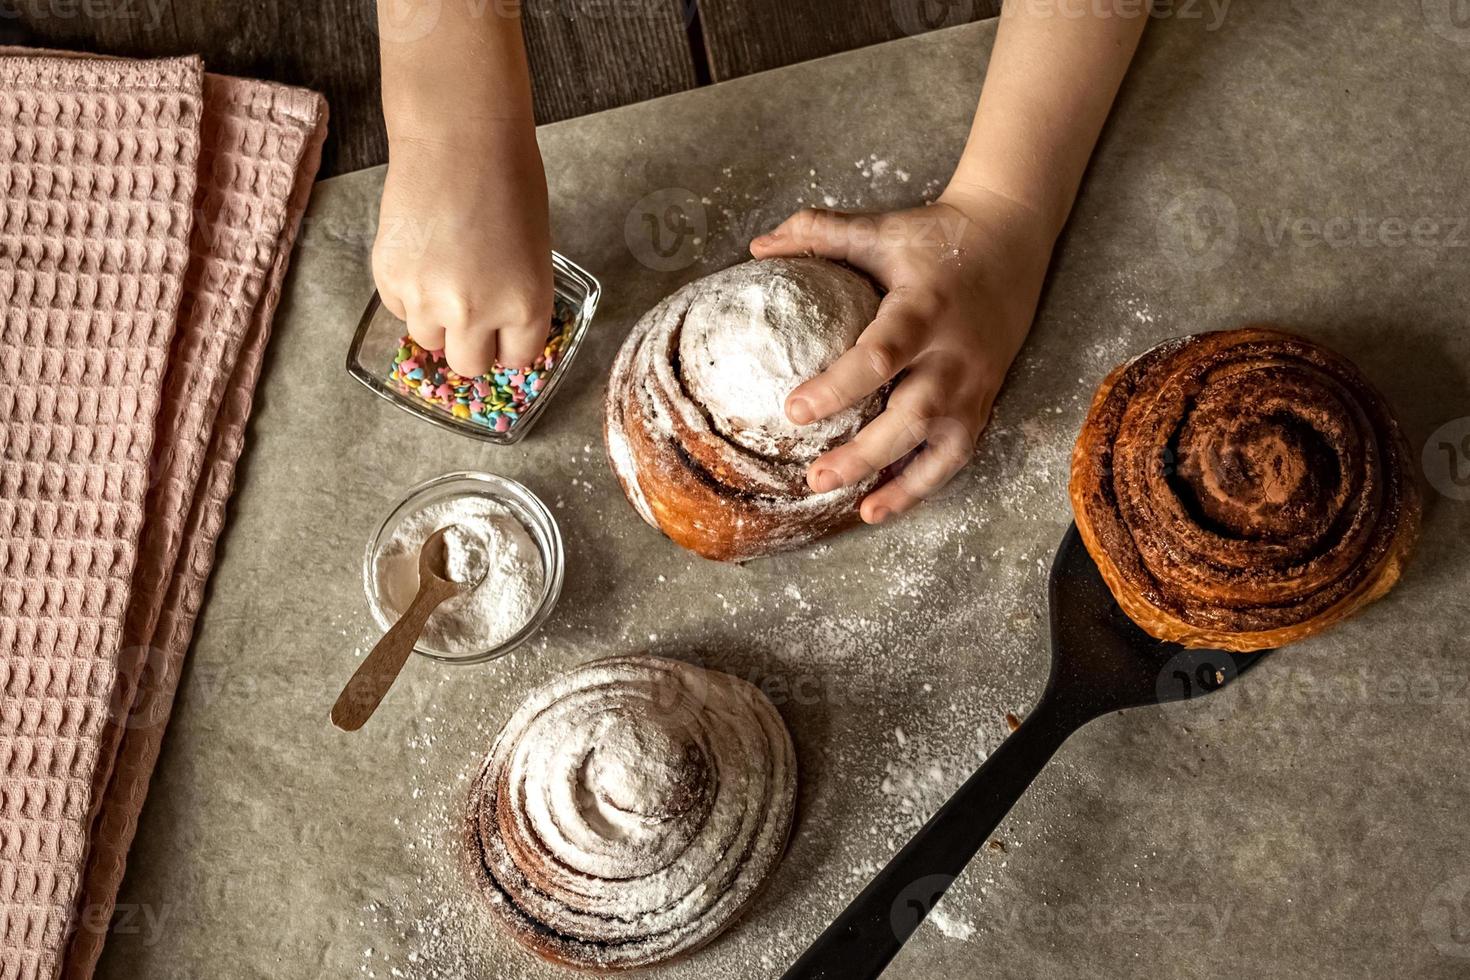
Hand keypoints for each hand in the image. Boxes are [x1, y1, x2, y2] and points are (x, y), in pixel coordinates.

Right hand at [372, 126, 552, 374]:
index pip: (516, 359)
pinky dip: (408, 292)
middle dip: (471, 343)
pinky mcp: (388, 278)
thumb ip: (517, 299)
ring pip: (429, 338)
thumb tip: (499, 327)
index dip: (509, 344)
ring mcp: (427, 299)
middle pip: (469, 364)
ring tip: (444, 271)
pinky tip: (422, 253)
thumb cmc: (509, 182)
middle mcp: (476, 313)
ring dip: (436, 317)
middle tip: (470, 312)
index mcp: (525, 307)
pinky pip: (399, 308)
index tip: (503, 333)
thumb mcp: (535, 253)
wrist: (458, 138)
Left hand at [749, 188, 1054, 523]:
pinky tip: (879, 509)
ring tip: (854, 510)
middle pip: (913, 415)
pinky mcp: (982, 403)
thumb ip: (820, 233)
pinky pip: (954, 457)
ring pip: (940, 446)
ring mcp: (973, 385)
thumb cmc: (939, 237)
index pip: (882, 354)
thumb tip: (759, 248)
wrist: (1012, 240)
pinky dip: (920, 487)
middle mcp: (953, 355)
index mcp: (924, 309)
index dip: (839, 386)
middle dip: (865, 454)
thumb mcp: (881, 229)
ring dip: (898, 484)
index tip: (794, 410)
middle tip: (814, 478)